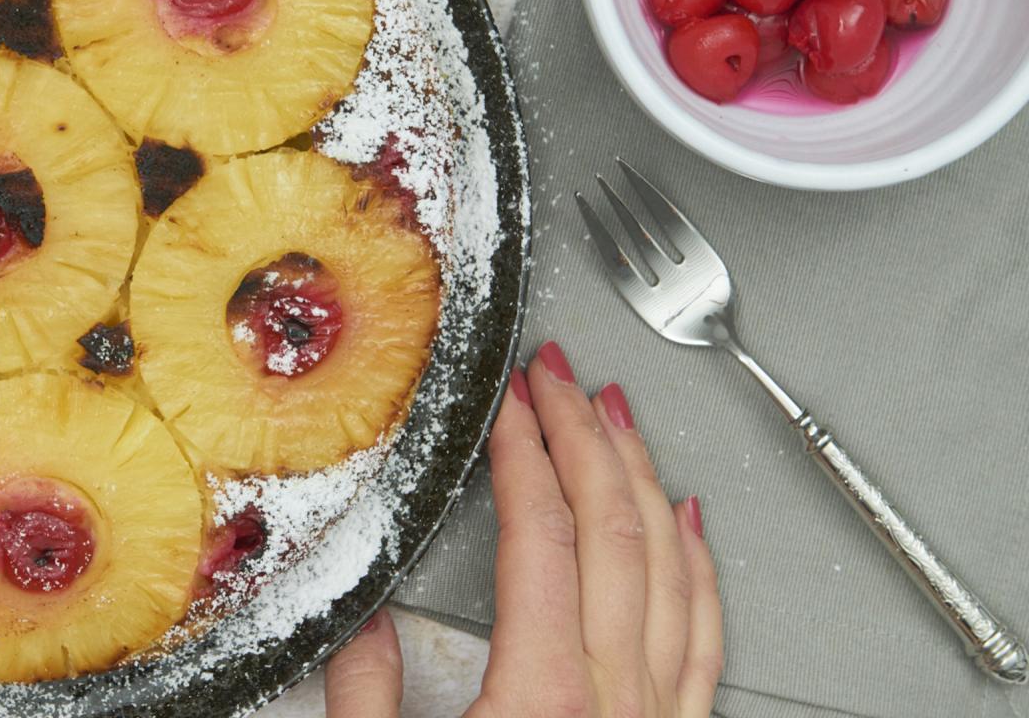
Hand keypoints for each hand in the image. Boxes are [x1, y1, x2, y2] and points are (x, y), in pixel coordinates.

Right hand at [324, 341, 722, 717]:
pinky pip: (703, 634)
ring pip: (667, 568)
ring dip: (642, 478)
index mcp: (541, 696)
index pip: (540, 536)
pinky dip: (697, 565)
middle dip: (582, 436)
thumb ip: (368, 694)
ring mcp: (655, 715)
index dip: (523, 452)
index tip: (510, 402)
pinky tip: (689, 522)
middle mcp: (613, 698)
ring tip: (617, 419)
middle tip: (560, 380)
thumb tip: (361, 622)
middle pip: (612, 531)